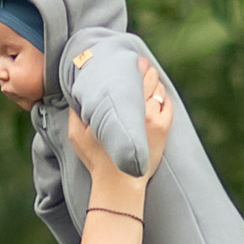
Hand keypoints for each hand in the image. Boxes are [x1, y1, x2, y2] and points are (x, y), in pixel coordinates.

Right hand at [67, 55, 175, 192]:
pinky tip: (157, 96)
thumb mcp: (77, 135)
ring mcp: (154, 118)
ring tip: (149, 79)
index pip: (132, 77)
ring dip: (154, 82)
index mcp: (119, 107)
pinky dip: (163, 97)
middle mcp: (140, 109)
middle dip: (145, 70)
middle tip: (141, 65)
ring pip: (158, 89)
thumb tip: (76, 97)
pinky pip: (167, 104)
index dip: (134, 66)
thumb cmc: (97, 160)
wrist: (120, 183)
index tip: (131, 61)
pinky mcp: (164, 129)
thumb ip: (75, 112)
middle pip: (148, 79)